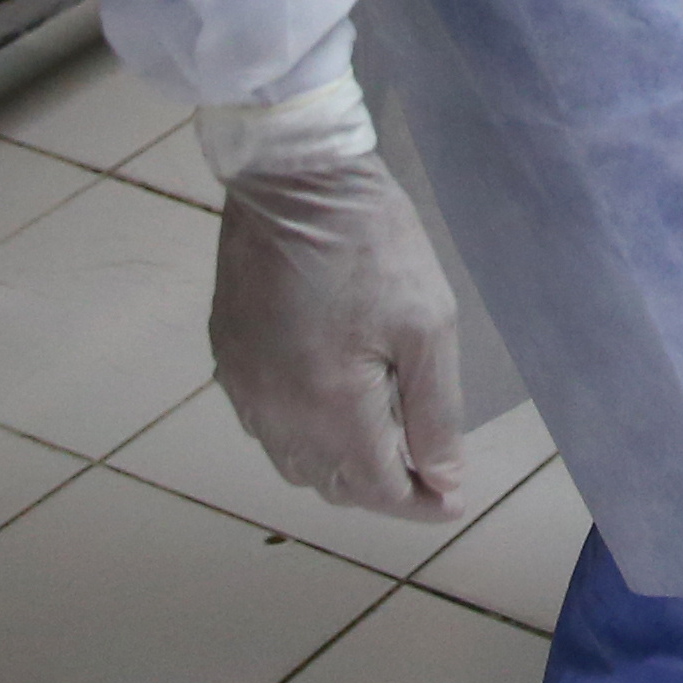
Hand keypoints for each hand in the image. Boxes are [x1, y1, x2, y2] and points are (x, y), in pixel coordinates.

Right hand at [201, 87, 471, 519]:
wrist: (294, 179)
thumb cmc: (372, 243)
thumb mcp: (428, 323)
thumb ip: (434, 411)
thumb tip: (443, 478)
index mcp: (328, 407)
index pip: (376, 488)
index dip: (419, 503)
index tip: (454, 501)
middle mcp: (275, 412)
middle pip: (332, 484)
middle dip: (383, 490)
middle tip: (428, 474)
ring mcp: (244, 386)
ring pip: (295, 461)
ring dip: (341, 467)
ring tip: (387, 446)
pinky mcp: (228, 357)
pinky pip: (267, 424)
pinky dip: (305, 435)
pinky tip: (334, 409)